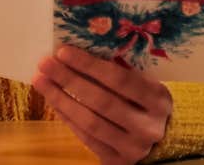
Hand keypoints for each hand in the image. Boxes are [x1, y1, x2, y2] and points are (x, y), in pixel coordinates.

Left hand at [32, 45, 171, 164]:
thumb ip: (121, 70)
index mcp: (158, 99)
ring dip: (61, 100)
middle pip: (102, 101)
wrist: (162, 141)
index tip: (63, 51)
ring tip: (41, 81)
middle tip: (45, 64)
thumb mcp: (145, 85)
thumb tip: (78, 50)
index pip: (120, 79)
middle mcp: (148, 126)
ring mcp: (133, 148)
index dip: (89, 65)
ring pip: (90, 122)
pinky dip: (68, 117)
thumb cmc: (146, 103)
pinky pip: (87, 138)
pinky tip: (54, 101)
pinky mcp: (117, 161)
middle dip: (69, 80)